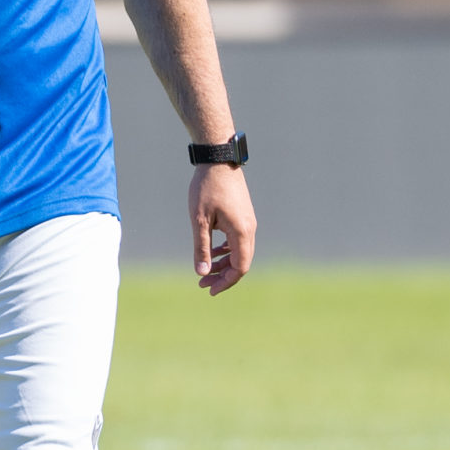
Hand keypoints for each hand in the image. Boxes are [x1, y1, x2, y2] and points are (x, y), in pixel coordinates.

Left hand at [191, 163, 254, 294]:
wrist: (218, 160)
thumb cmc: (206, 188)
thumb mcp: (199, 220)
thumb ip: (201, 248)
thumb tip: (202, 272)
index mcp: (241, 232)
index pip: (240, 267)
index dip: (225, 282)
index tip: (208, 289)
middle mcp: (250, 229)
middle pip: (241, 262)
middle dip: (223, 276)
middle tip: (202, 283)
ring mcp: (248, 222)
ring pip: (239, 251)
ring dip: (223, 264)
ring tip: (204, 271)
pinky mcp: (243, 215)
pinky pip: (238, 240)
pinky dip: (226, 250)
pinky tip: (213, 252)